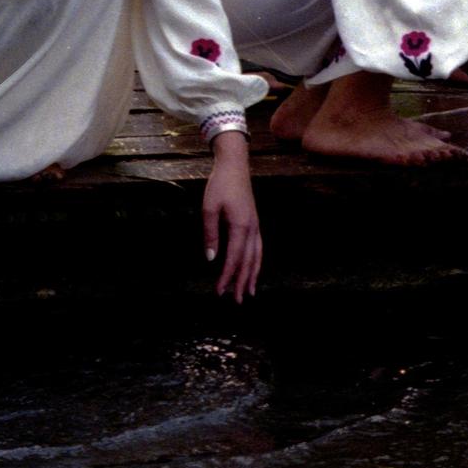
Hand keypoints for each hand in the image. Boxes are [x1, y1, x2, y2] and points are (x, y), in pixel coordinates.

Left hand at [202, 131, 261, 300]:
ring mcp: (256, 226)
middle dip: (242, 282)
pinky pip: (259, 248)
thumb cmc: (220, 185)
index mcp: (240, 226)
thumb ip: (210, 234)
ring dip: (253, 275)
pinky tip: (253, 270)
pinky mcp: (254, 223)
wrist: (235, 166)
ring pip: (257, 257)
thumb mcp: (209, 208)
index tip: (220, 292)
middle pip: (249, 262)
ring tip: (249, 292)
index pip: (234, 258)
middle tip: (237, 301)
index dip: (227, 277)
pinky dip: (256, 263)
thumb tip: (211, 258)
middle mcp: (252, 229)